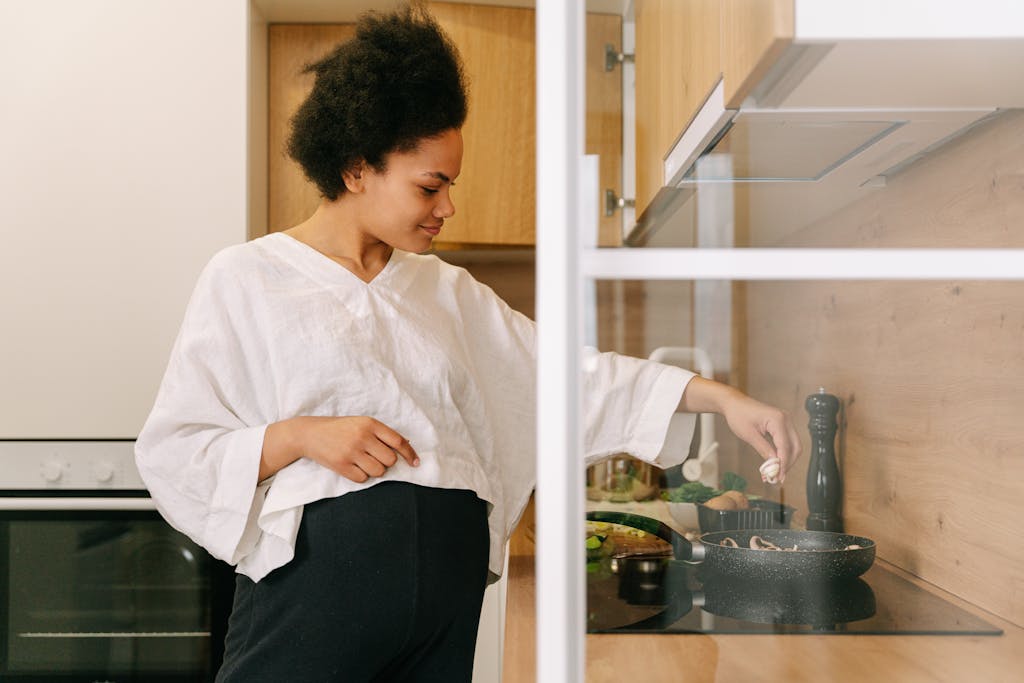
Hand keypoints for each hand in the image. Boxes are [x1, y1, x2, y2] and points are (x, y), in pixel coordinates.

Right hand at [261, 415, 418, 482]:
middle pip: (390, 460)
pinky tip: (352, 466)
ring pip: (378, 471)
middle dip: (386, 462)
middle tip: (374, 457)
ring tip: (362, 461)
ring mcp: (351, 452)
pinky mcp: (341, 465)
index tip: (416, 463)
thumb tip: (405, 446)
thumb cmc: (339, 429)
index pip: (398, 442)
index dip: (410, 454)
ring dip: (374, 470)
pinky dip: (361, 476)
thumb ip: (381, 433)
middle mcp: (362, 437)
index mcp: (370, 424)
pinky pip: (363, 479)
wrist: (309, 433)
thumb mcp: (360, 423)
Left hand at [720, 394, 800, 484]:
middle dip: (787, 464)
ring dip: (786, 460)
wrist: (734, 404)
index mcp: (778, 420)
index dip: (783, 464)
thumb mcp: (749, 435)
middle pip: (795, 447)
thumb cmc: (739, 415)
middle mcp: (786, 419)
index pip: (785, 446)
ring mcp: (785, 421)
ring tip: (775, 474)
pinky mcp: (782, 425)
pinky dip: (783, 454)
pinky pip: (787, 442)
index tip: (778, 476)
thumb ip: (764, 449)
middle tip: (777, 478)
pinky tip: (775, 464)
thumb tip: (774, 465)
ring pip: (793, 446)